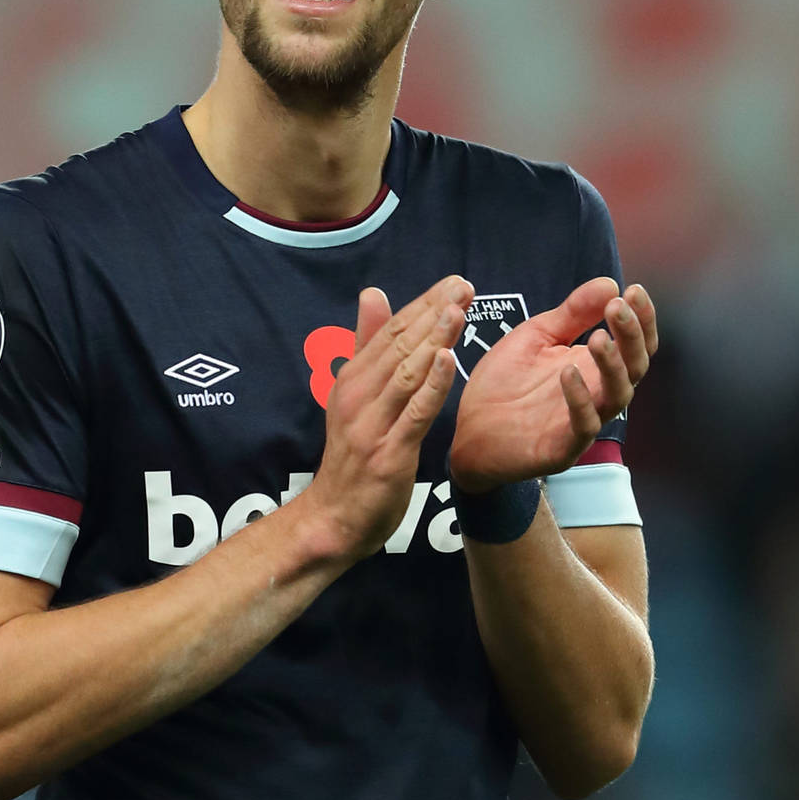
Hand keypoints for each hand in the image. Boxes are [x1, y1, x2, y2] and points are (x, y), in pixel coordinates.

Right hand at [300, 275, 471, 560]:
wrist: (334, 517)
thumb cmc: (352, 456)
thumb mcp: (353, 396)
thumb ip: (366, 346)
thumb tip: (373, 293)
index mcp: (352, 379)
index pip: (390, 332)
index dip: (422, 304)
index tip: (453, 282)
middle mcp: (358, 396)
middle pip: (400, 346)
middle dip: (433, 313)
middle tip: (464, 286)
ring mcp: (371, 424)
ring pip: (406, 374)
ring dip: (434, 340)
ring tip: (458, 311)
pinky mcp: (388, 453)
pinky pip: (414, 414)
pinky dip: (431, 386)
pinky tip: (448, 361)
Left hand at [448, 279, 656, 491]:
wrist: (468, 429)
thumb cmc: (505, 382)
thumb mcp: (537, 336)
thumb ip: (572, 313)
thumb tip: (610, 283)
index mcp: (594, 365)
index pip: (634, 343)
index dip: (641, 318)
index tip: (633, 290)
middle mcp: (597, 393)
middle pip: (635, 366)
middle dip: (632, 335)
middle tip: (618, 306)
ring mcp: (583, 421)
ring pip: (617, 396)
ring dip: (612, 365)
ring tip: (598, 337)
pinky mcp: (563, 447)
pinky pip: (583, 425)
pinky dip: (580, 399)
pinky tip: (568, 372)